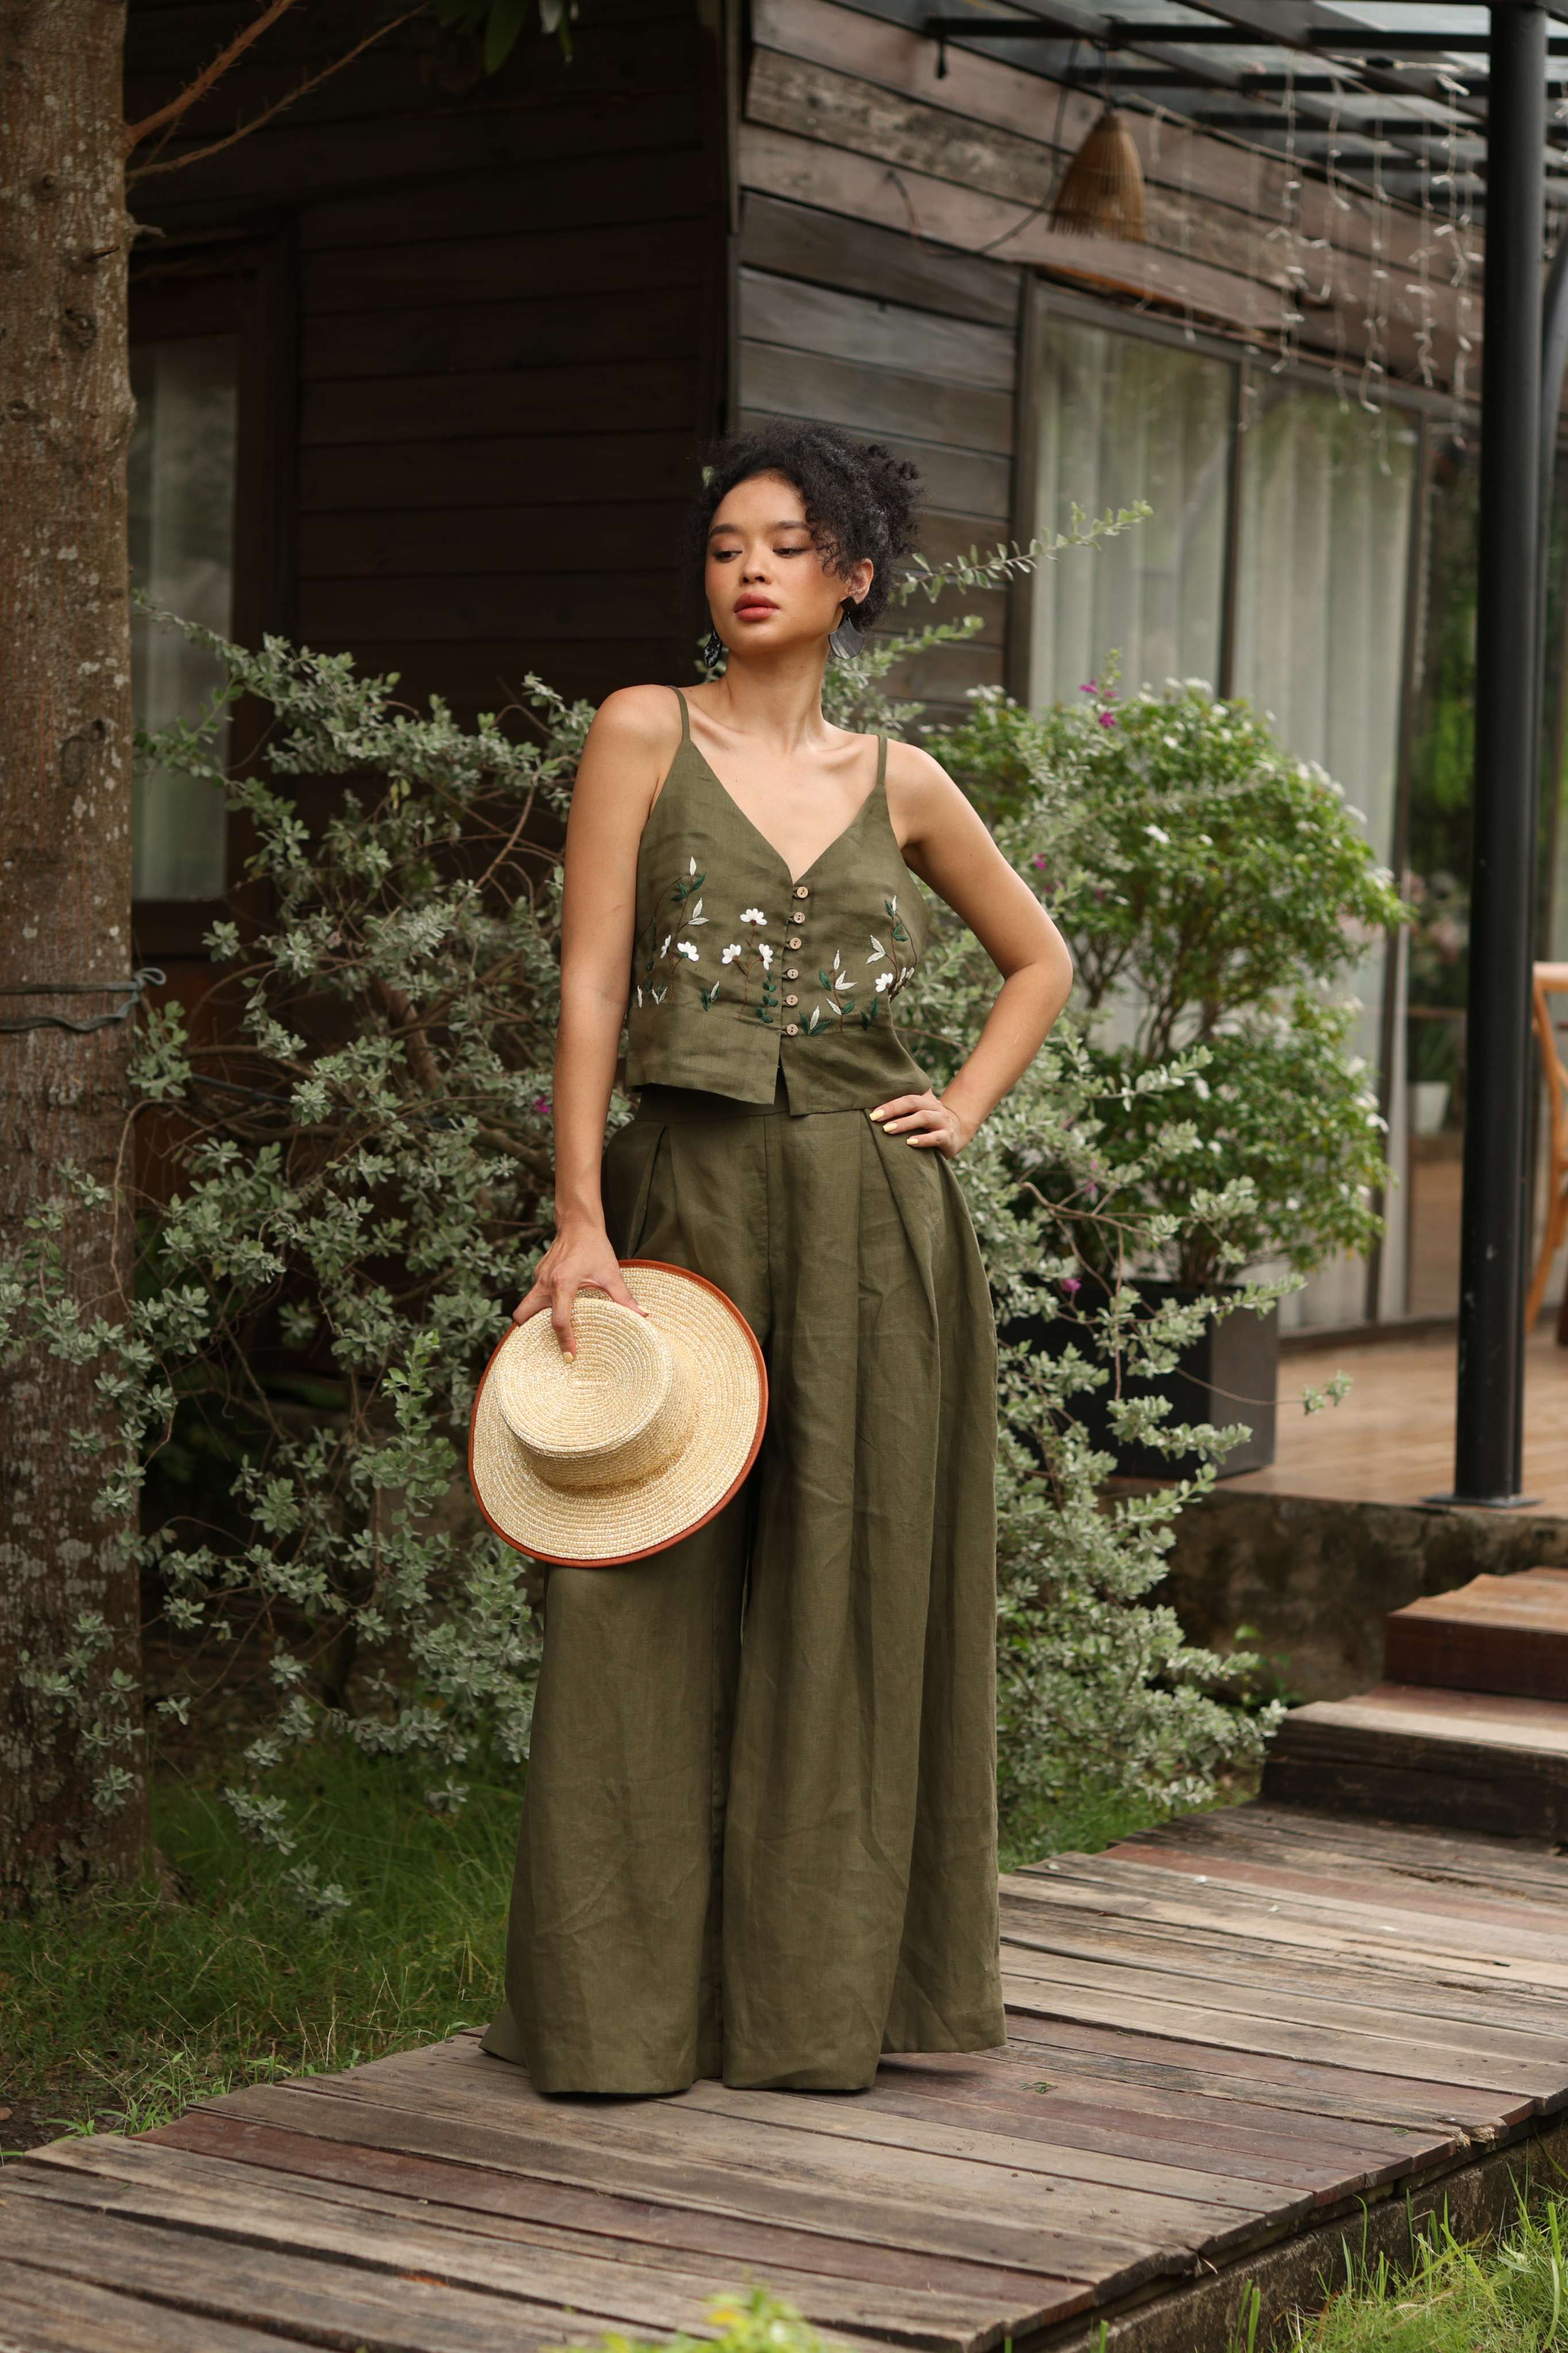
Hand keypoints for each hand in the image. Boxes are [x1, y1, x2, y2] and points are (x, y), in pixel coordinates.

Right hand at [511, 1222, 648, 1358]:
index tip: (570, 1356)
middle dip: (529, 1331)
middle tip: (547, 1344)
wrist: (578, 1223)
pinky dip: (541, 1304)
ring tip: (551, 1330)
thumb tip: (643, 1315)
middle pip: (523, 1314)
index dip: (564, 1341)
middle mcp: (546, 1282)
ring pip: (526, 1304)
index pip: (559, 1320)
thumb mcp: (611, 1274)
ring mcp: (539, 1277)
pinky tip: (557, 1308)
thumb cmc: (595, 1247)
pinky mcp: (538, 1273)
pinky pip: (533, 1294)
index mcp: (563, 1284)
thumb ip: (625, 1297)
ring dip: (534, 1318)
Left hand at [867, 1090, 974, 1158]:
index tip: (873, 1113)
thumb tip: (872, 1115)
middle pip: (913, 1103)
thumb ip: (901, 1113)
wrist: (955, 1135)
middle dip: (893, 1109)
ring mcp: (943, 1122)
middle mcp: (935, 1107)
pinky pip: (935, 1137)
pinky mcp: (948, 1137)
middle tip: (876, 1118)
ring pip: (924, 1118)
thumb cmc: (926, 1126)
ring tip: (888, 1129)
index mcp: (925, 1100)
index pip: (906, 1097)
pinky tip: (909, 1142)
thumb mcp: (916, 1116)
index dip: (889, 1104)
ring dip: (905, 1123)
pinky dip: (922, 1140)